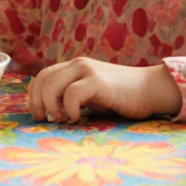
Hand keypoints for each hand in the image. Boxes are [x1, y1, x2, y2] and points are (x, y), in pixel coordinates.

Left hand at [28, 58, 183, 123]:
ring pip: (52, 85)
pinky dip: (69, 109)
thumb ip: (73, 96)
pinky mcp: (98, 81)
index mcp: (74, 67)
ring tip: (64, 119)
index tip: (39, 115)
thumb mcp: (92, 94)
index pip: (43, 76)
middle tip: (46, 121)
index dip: (34, 96)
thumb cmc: (122, 97)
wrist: (151, 90)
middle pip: (43, 79)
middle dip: (38, 103)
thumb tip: (51, 114)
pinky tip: (78, 118)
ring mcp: (88, 70)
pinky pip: (71, 93)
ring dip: (51, 106)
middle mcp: (78, 64)